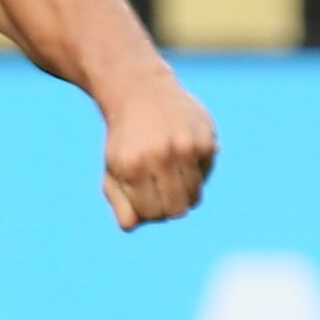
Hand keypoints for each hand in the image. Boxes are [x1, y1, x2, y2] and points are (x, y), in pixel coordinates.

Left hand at [101, 76, 217, 230]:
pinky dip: (196, 174)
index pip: (151, 214)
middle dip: (169, 209)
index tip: (145, 200)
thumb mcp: (112, 169)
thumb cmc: (125, 140)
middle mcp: (161, 157)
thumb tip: (133, 226)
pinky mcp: (207, 140)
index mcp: (132, 167)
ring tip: (170, 176)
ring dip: (184, 193)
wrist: (141, 93)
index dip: (149, 213)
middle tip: (160, 194)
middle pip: (177, 210)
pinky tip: (183, 157)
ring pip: (194, 196)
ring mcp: (186, 147)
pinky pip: (206, 176)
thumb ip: (119, 201)